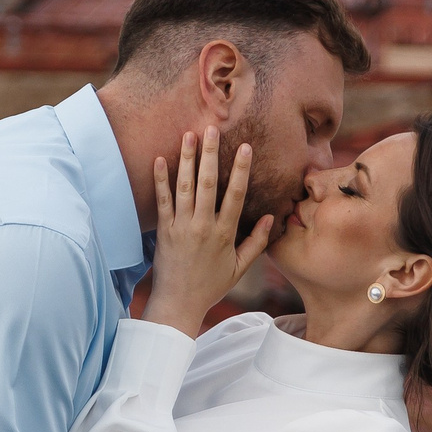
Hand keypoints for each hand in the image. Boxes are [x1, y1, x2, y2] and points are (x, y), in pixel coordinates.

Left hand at [144, 126, 275, 337]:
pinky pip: (162, 201)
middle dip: (211, 154)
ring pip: (185, 187)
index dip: (241, 170)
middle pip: (208, 184)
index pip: (236, 195)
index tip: (245, 148)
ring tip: (189, 135)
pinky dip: (160, 180)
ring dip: (187, 160)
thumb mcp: (240, 267)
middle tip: (213, 128)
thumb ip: (256, 242)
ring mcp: (181, 227)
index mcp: (224, 233)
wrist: (179, 303)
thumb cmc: (211, 285)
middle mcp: (203, 226)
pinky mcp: (163, 230)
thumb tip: (271, 218)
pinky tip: (159, 159)